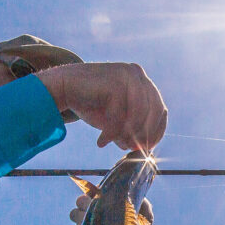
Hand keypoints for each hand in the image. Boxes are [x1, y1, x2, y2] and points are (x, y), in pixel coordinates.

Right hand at [39, 62, 167, 150]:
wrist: (63, 87)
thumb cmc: (90, 103)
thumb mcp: (116, 118)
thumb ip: (130, 129)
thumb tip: (143, 148)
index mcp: (142, 82)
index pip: (160, 110)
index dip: (157, 131)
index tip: (147, 147)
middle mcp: (138, 75)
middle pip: (153, 112)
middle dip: (143, 134)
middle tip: (131, 149)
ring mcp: (127, 75)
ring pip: (138, 113)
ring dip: (127, 134)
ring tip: (114, 144)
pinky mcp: (114, 80)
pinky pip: (119, 113)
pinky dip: (111, 131)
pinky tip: (102, 141)